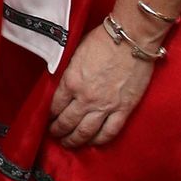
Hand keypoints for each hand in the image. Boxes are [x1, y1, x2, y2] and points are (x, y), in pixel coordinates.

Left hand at [49, 22, 154, 147]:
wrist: (132, 37)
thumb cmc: (103, 39)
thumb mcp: (75, 54)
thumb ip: (68, 73)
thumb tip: (63, 84)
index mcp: (71, 82)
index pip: (54, 106)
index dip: (49, 115)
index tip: (48, 118)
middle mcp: (85, 98)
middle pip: (67, 123)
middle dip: (58, 131)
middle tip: (55, 134)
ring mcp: (105, 106)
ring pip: (85, 132)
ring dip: (74, 141)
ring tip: (69, 143)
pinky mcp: (124, 109)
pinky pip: (110, 132)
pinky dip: (99, 140)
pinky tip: (93, 143)